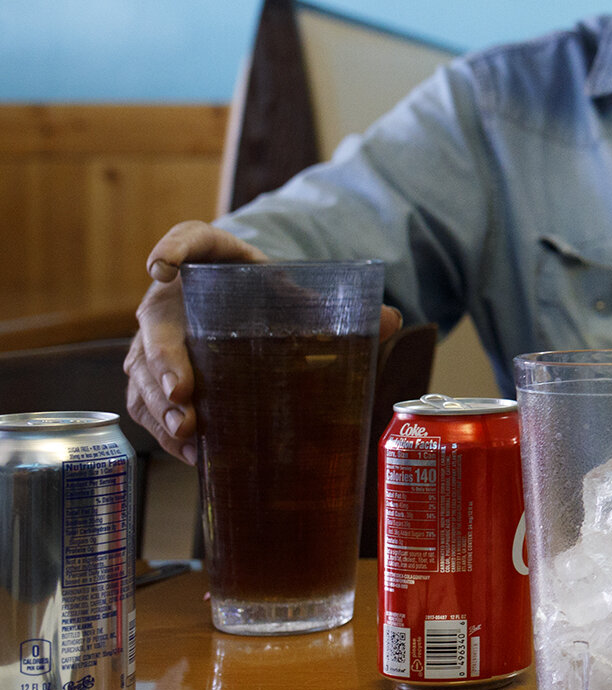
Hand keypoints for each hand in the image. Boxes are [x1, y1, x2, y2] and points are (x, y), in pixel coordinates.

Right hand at [121, 222, 398, 463]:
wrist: (246, 309)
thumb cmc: (269, 296)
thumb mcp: (297, 294)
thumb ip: (335, 307)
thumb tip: (392, 319)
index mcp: (209, 257)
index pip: (187, 238)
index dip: (171, 248)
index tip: (163, 266)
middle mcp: (171, 294)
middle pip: (155, 321)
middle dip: (163, 360)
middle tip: (182, 391)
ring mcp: (154, 335)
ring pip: (141, 369)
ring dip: (158, 403)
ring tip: (186, 432)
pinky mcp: (152, 373)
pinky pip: (145, 402)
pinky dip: (162, 428)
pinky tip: (191, 451)